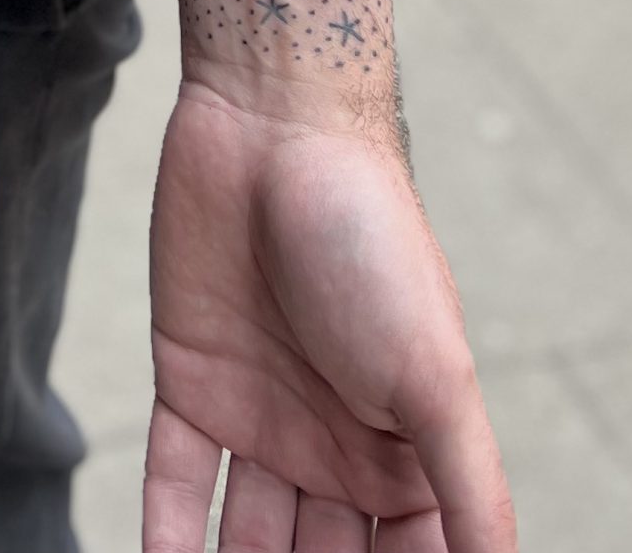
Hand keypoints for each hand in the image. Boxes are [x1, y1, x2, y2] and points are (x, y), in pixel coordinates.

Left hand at [145, 78, 514, 552]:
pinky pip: (170, 488)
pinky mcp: (189, 387)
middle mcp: (335, 451)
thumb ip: (470, 489)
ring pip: (242, 547)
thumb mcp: (436, 374)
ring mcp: (261, 421)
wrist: (276, 122)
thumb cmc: (372, 238)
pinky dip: (162, 542)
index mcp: (406, 454)